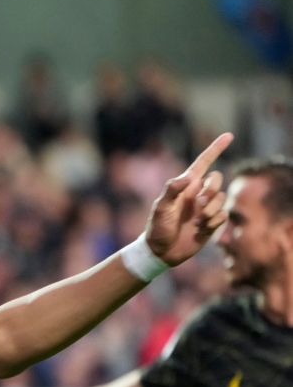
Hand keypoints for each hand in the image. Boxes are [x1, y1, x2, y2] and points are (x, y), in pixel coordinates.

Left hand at [144, 133, 233, 265]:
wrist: (161, 252)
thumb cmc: (157, 228)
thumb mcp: (161, 207)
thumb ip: (172, 189)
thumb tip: (190, 176)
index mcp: (185, 186)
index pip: (203, 163)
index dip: (215, 149)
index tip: (228, 135)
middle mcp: (197, 194)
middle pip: (217, 179)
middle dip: (211, 189)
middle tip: (198, 204)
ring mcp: (205, 208)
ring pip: (222, 199)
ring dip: (211, 209)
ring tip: (196, 221)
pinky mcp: (212, 222)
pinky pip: (224, 215)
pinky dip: (215, 222)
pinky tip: (201, 229)